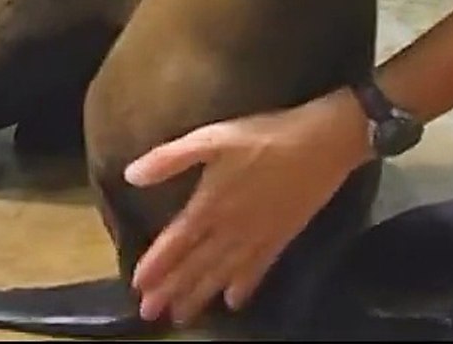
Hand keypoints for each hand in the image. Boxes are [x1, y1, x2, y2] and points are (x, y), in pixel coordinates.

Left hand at [122, 88, 372, 326]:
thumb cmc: (264, 136)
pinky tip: (233, 302)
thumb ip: (170, 159)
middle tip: (151, 313)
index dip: (156, 266)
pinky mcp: (281, 236)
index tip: (137, 286)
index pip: (175, 243)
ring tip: (182, 316)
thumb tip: (130, 175)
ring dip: (200, 295)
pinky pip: (258, 269)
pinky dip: (244, 287)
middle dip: (172, 290)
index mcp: (209, 204)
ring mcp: (257, 236)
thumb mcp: (212, 138)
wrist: (322, 143)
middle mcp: (230, 228)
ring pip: (222, 273)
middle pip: (196, 265)